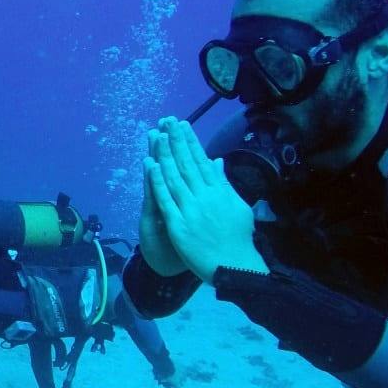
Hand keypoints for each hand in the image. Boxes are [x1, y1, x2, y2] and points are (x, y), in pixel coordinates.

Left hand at [144, 117, 267, 283]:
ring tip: (156, 136)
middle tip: (167, 121)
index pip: (201, 161)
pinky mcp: (178, 225)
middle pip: (186, 164)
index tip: (182, 124)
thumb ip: (224, 184)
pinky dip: (157, 183)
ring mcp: (190, 210)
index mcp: (219, 191)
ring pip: (174, 178)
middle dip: (176, 141)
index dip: (191, 142)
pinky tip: (150, 166)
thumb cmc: (238, 237)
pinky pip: (165, 201)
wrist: (234, 266)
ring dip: (164, 156)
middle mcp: (205, 197)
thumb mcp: (236, 206)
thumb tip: (217, 161)